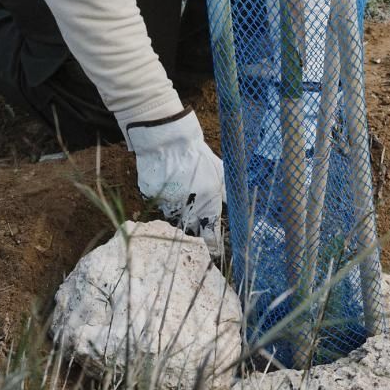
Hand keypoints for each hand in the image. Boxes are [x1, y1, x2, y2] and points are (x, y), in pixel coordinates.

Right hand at [127, 108, 224, 249]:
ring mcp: (166, 201)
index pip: (210, 233)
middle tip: (198, 218)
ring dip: (180, 212)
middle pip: (191, 227)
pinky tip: (170, 184)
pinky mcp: (151, 195)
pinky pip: (160, 204)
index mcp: (207, 202)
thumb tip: (238, 206)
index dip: (213, 244)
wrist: (169, 139)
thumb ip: (227, 193)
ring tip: (183, 194)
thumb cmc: (198, 155)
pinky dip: (166, 199)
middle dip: (196, 227)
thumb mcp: (220, 172)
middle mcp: (187, 206)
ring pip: (175, 217)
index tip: (215, 250)